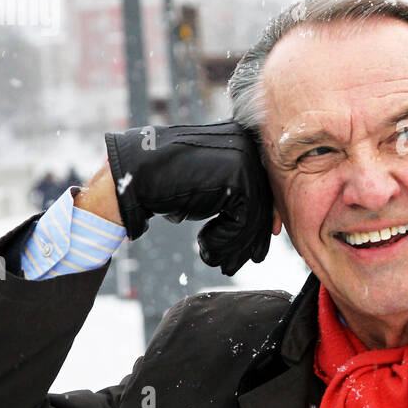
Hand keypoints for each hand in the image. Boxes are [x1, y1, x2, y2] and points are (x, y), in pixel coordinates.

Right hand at [104, 121, 272, 275]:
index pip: (266, 188)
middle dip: (248, 241)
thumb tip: (270, 226)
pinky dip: (223, 241)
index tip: (260, 247)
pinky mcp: (238, 177)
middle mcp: (248, 147)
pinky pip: (244, 222)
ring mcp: (245, 159)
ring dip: (231, 246)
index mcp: (242, 143)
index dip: (264, 221)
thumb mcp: (210, 188)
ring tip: (212, 258)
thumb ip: (237, 198)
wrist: (137, 175)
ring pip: (253, 218)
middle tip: (233, 264)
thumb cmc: (167, 183)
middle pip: (262, 204)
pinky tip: (203, 243)